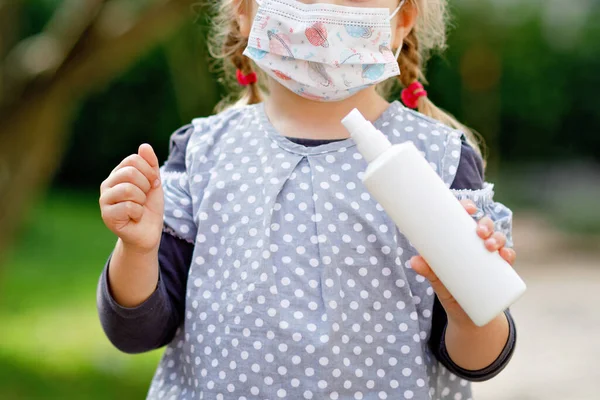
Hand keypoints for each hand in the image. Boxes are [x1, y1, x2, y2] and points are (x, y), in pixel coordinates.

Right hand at [99, 144, 163, 252]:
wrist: (148, 232)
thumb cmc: (149, 207)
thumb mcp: (154, 183)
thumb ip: (151, 164)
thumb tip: (144, 146)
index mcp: (118, 174)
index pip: (133, 159)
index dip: (150, 171)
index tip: (153, 184)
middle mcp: (107, 185)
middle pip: (131, 173)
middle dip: (146, 187)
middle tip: (144, 198)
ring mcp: (104, 200)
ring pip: (129, 189)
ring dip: (142, 200)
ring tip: (139, 207)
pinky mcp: (107, 215)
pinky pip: (128, 207)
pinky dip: (138, 213)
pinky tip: (134, 218)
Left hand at [410, 199, 516, 327]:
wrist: (466, 317)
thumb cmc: (450, 291)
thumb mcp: (438, 281)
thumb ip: (428, 271)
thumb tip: (413, 261)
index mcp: (461, 240)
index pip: (466, 218)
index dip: (468, 208)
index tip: (468, 208)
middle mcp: (478, 246)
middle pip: (485, 226)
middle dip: (485, 224)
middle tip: (479, 232)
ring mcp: (490, 258)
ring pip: (498, 240)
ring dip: (498, 238)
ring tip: (489, 246)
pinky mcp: (500, 272)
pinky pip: (508, 259)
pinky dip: (509, 255)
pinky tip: (506, 255)